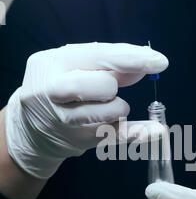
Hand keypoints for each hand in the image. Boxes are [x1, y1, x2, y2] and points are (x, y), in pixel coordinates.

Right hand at [5, 42, 167, 178]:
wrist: (32, 128)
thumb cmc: (60, 89)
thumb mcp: (74, 69)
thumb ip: (108, 66)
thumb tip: (145, 64)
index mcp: (50, 63)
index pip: (98, 56)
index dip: (132, 58)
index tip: (160, 62)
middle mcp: (51, 91)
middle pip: (104, 86)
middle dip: (115, 87)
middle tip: (110, 90)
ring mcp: (61, 120)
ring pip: (110, 114)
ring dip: (119, 108)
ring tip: (109, 107)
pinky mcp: (75, 141)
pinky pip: (115, 135)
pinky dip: (136, 131)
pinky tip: (152, 130)